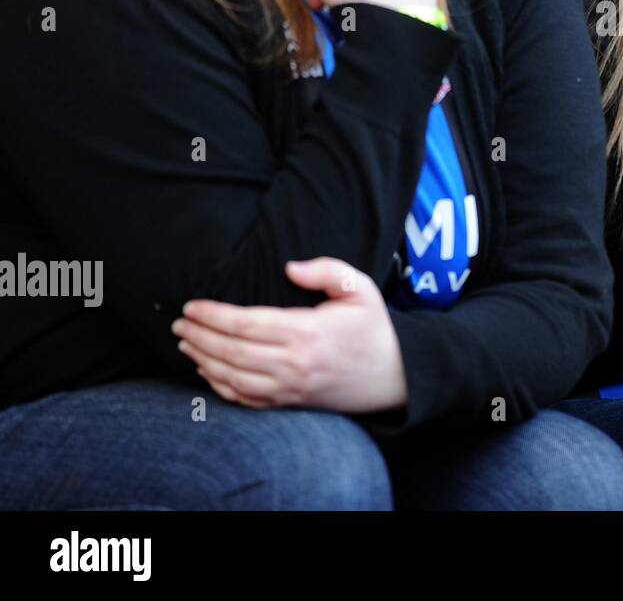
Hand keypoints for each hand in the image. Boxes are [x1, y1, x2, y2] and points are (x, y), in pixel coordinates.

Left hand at [172, 258, 407, 414]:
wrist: (394, 376)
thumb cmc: (373, 328)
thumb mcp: (361, 288)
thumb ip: (326, 270)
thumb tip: (289, 268)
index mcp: (307, 332)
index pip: (246, 323)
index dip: (213, 315)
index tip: (192, 306)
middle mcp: (293, 363)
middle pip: (231, 351)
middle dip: (199, 336)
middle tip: (178, 323)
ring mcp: (289, 388)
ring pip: (232, 377)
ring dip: (203, 359)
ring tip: (185, 342)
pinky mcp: (289, 403)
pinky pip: (244, 398)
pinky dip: (219, 386)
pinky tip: (206, 370)